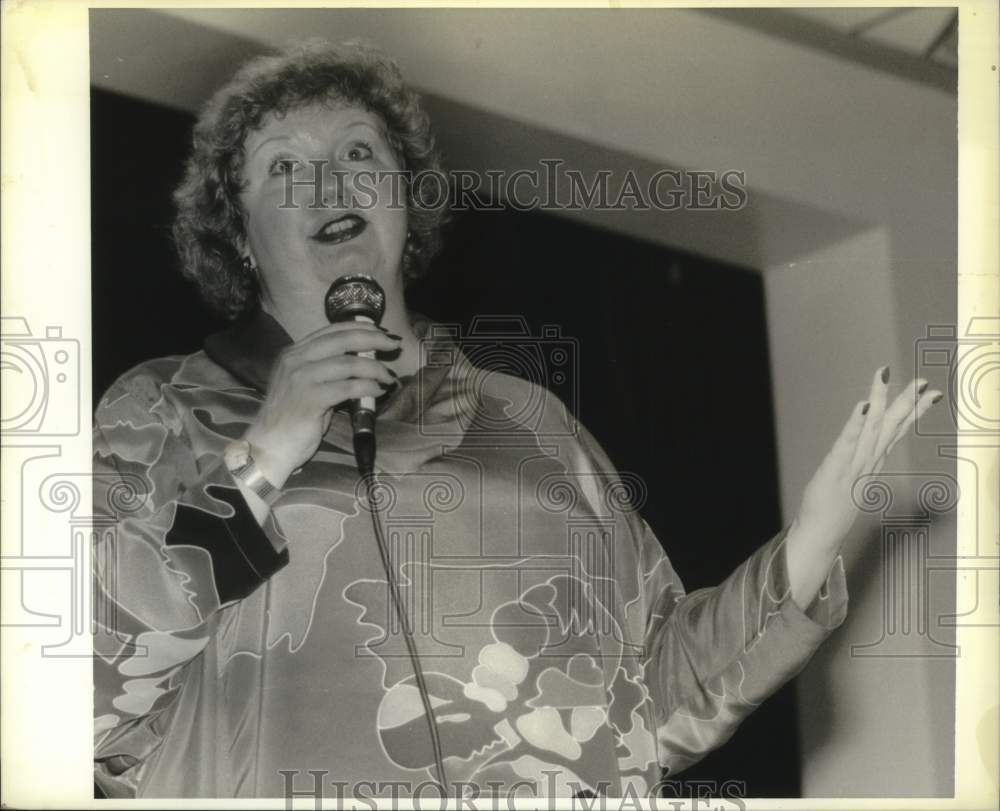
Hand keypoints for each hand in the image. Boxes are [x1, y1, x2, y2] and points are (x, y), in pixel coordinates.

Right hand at [243, 321, 401, 486]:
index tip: (382, 333)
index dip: (361, 328)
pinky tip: (379, 391)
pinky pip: (348, 387)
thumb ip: (326, 369)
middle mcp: (295, 360)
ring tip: (389, 377)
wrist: (269, 446)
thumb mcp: (305, 385)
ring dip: (376, 369)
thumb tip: (362, 361)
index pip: (332, 330)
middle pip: (343, 340)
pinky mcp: (310, 399)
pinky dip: (368, 387)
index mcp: (294, 352)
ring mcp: (301, 378)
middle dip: (374, 340)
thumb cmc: (291, 419)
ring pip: (349, 364)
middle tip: (394, 345)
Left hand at [793, 366, 942, 545]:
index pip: (896, 432)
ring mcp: (853, 465)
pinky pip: (847, 442)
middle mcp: (868, 461)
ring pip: (871, 430)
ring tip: (887, 381)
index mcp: (873, 462)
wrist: (822, 532)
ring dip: (881, 404)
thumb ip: (866, 461)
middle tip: (922, 381)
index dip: (913, 412)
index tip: (930, 392)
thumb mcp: (857, 480)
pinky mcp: (835, 468)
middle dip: (906, 403)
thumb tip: (872, 444)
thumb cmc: (836, 506)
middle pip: (889, 428)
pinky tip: (863, 406)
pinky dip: (856, 423)